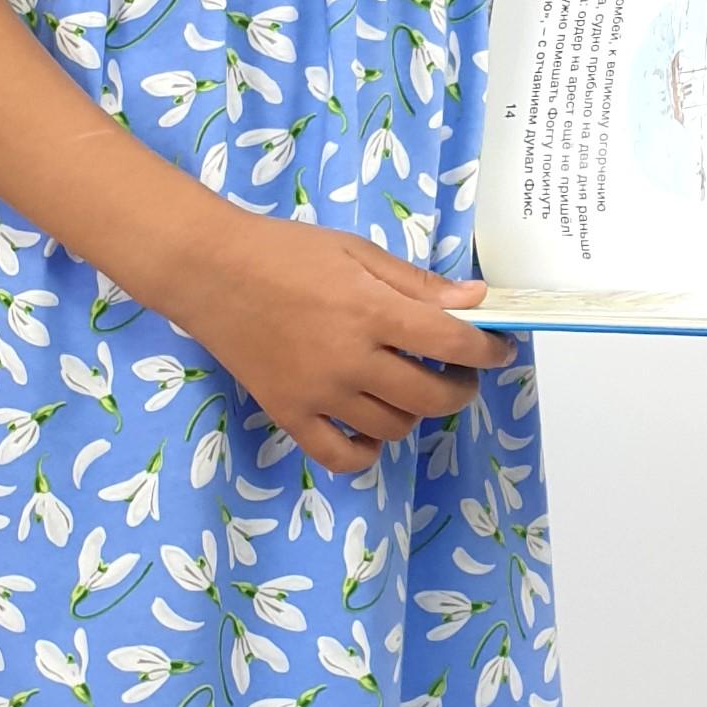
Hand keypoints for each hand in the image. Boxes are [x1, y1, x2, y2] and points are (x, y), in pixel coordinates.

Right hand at [171, 214, 509, 477]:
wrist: (208, 270)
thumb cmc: (283, 252)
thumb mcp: (356, 251)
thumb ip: (416, 282)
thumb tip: (474, 300)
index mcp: (371, 310)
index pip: (452, 344)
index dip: (488, 351)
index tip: (498, 349)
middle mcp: (350, 359)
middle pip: (431, 397)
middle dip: (460, 389)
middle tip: (459, 375)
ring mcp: (319, 393)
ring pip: (393, 427)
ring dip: (415, 414)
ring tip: (409, 391)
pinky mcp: (289, 414)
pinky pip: (340, 456)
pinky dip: (366, 452)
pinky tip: (372, 431)